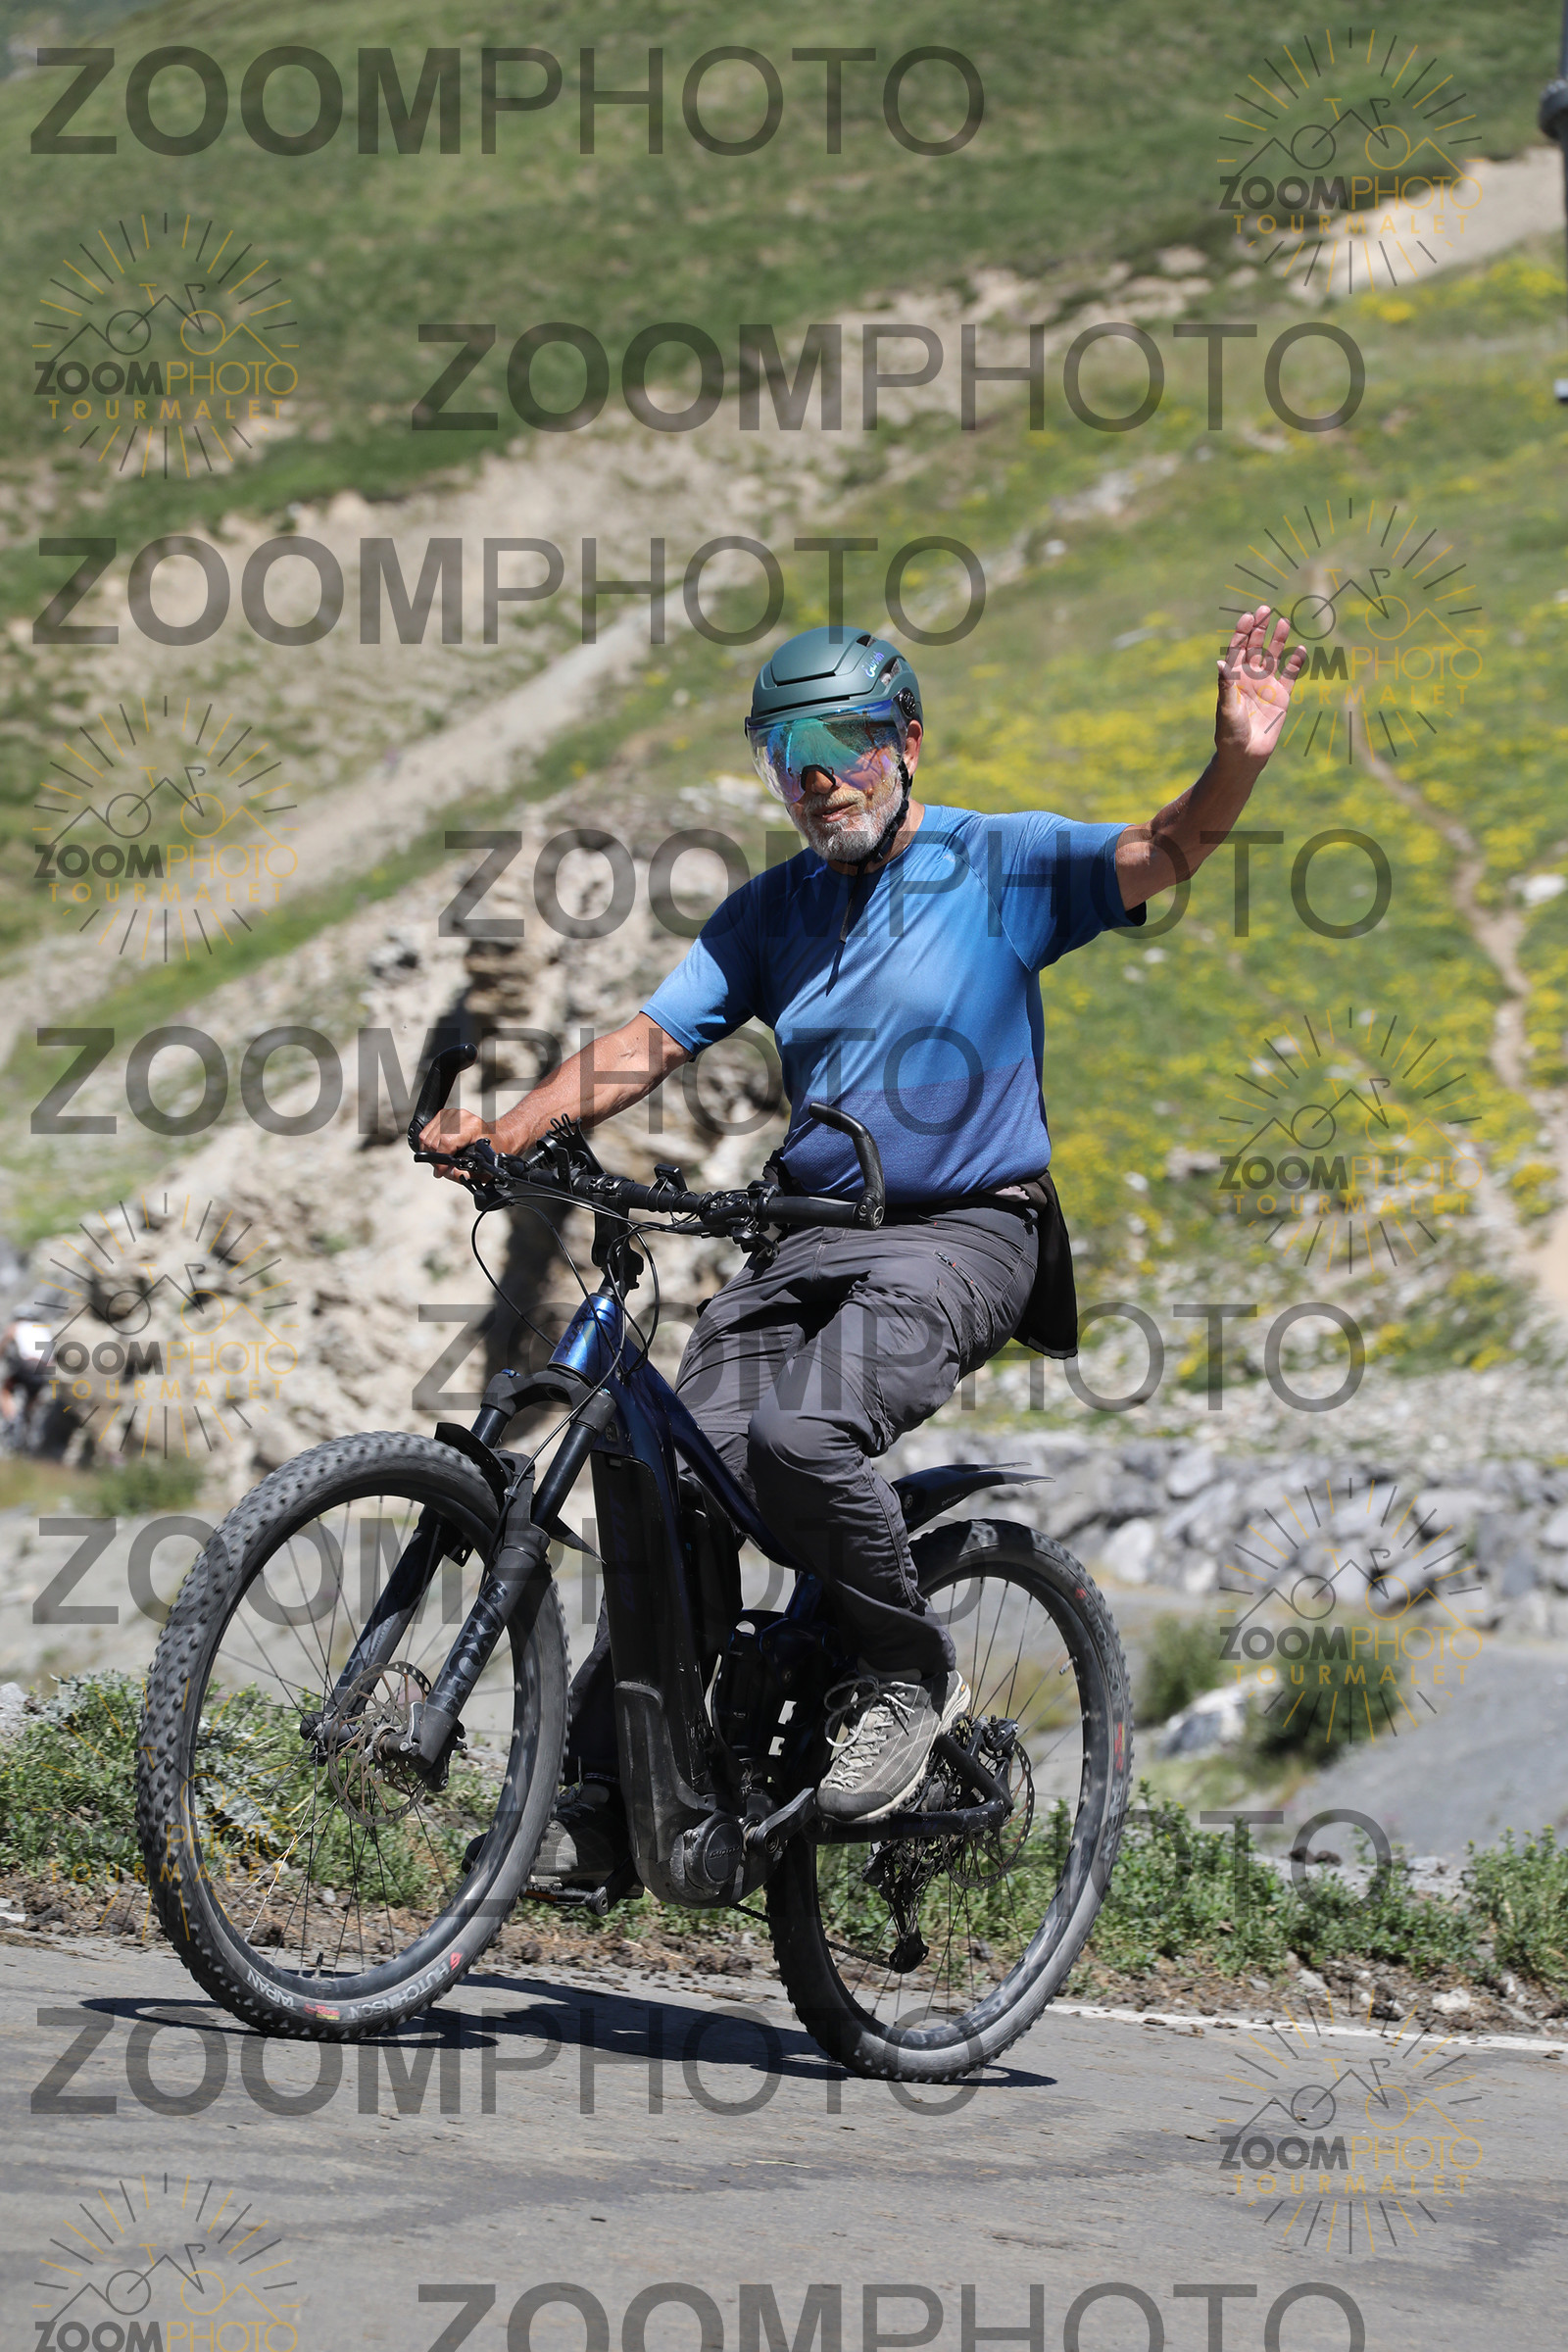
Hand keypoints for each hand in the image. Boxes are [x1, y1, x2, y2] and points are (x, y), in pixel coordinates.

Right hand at [420, 1106, 491, 1184]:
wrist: (496, 1137)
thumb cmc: (491, 1150)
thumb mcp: (483, 1167)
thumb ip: (463, 1174)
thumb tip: (445, 1172)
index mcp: (472, 1126)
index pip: (446, 1142)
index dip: (440, 1161)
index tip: (440, 1172)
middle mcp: (460, 1116)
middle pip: (434, 1141)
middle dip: (435, 1159)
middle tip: (442, 1169)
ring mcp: (451, 1113)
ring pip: (427, 1137)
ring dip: (430, 1152)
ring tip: (441, 1161)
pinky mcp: (443, 1114)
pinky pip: (426, 1132)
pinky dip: (429, 1144)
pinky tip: (439, 1150)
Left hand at [1216, 605, 1304, 762]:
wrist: (1245, 754)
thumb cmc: (1230, 733)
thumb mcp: (1227, 708)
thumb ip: (1226, 685)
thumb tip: (1220, 661)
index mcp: (1234, 678)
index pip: (1238, 649)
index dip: (1242, 632)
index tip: (1248, 616)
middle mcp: (1250, 677)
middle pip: (1255, 647)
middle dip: (1259, 628)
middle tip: (1265, 609)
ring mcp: (1267, 685)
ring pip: (1274, 656)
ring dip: (1278, 640)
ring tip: (1284, 622)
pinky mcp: (1282, 696)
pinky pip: (1291, 675)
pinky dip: (1296, 663)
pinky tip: (1301, 650)